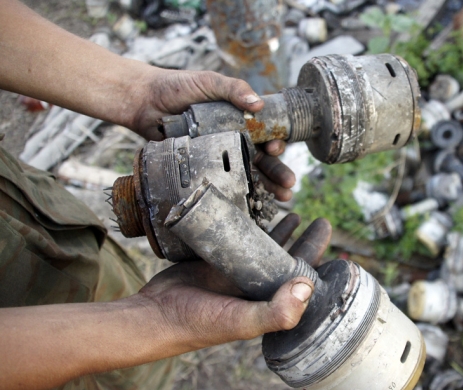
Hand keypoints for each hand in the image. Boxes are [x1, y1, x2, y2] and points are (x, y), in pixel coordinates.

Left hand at [131, 69, 294, 200]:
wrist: (144, 102)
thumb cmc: (176, 87)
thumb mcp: (208, 83)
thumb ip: (233, 89)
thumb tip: (258, 105)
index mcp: (239, 121)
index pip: (266, 135)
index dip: (276, 144)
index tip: (276, 148)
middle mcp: (232, 140)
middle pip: (262, 160)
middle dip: (278, 173)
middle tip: (289, 185)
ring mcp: (218, 156)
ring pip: (248, 175)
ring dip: (267, 188)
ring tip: (281, 198)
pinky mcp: (202, 169)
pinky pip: (223, 183)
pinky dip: (239, 195)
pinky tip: (253, 204)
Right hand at [139, 215, 330, 348]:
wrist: (154, 313)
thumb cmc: (198, 324)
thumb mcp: (241, 322)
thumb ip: (276, 311)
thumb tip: (307, 286)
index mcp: (267, 304)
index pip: (301, 282)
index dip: (317, 264)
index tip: (334, 248)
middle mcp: (255, 289)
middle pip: (288, 261)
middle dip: (307, 242)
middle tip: (322, 222)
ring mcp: (237, 274)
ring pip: (266, 248)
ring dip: (283, 232)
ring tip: (297, 214)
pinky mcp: (218, 260)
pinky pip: (240, 238)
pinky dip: (252, 225)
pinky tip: (261, 212)